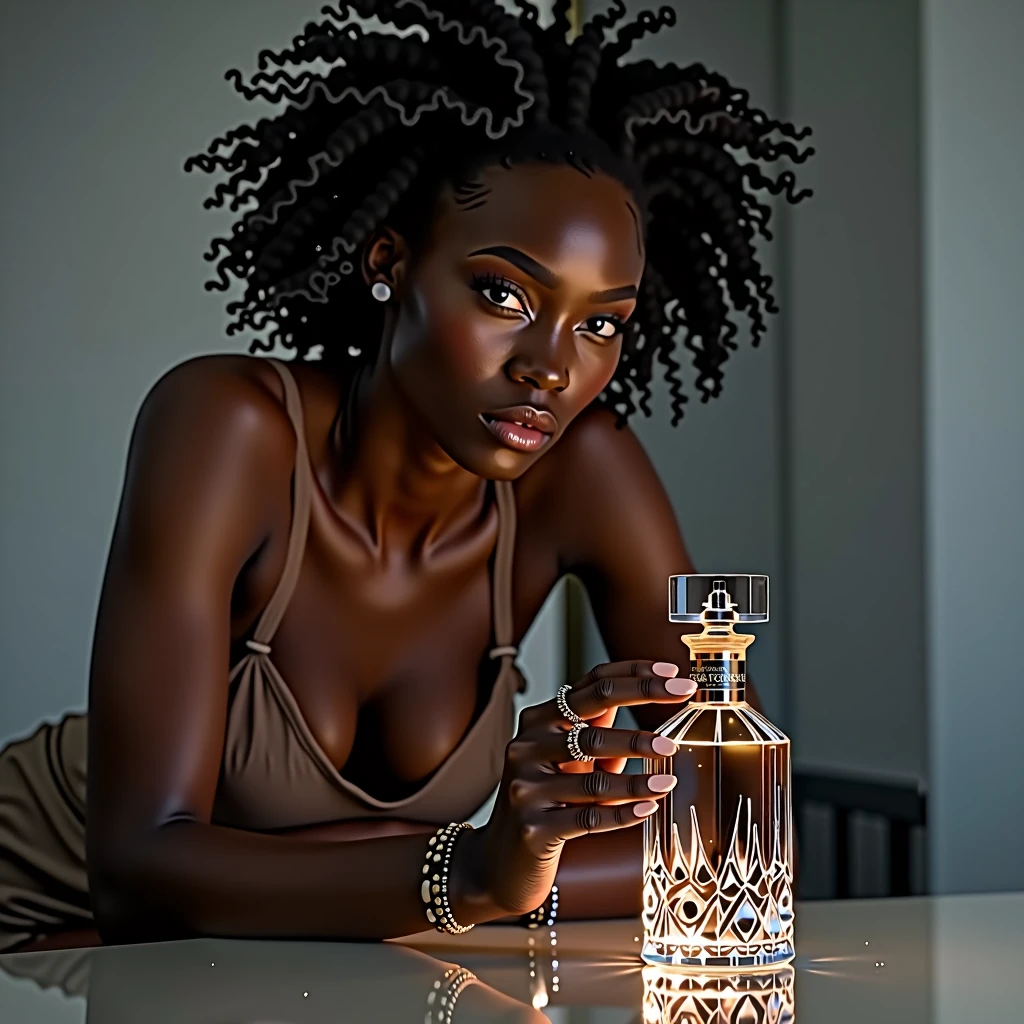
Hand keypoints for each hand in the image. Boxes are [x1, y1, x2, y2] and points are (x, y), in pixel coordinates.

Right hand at [460, 660, 697, 917]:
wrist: (500, 861)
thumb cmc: (546, 802)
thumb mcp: (569, 759)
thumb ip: (599, 729)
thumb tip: (648, 694)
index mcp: (539, 720)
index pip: (592, 684)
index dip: (635, 675)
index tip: (673, 674)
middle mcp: (528, 745)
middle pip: (590, 711)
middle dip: (642, 700)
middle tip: (680, 699)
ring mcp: (526, 786)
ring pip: (592, 774)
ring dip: (636, 777)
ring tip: (668, 778)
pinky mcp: (534, 828)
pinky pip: (587, 818)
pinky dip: (622, 813)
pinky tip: (647, 808)